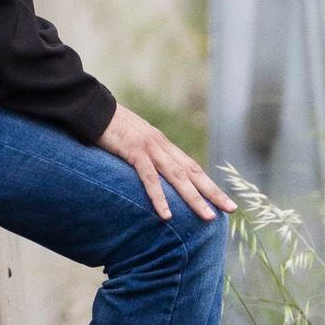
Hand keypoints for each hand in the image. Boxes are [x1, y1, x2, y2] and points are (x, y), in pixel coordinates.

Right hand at [97, 102, 231, 222]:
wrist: (93, 108)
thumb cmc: (110, 128)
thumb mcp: (133, 142)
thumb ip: (144, 157)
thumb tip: (151, 175)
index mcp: (163, 145)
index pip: (192, 167)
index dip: (209, 184)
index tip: (224, 200)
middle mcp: (162, 146)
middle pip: (193, 172)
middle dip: (213, 192)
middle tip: (231, 209)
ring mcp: (149, 147)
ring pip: (178, 177)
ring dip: (194, 198)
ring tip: (208, 217)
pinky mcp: (134, 151)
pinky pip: (149, 178)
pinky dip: (159, 197)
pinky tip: (167, 215)